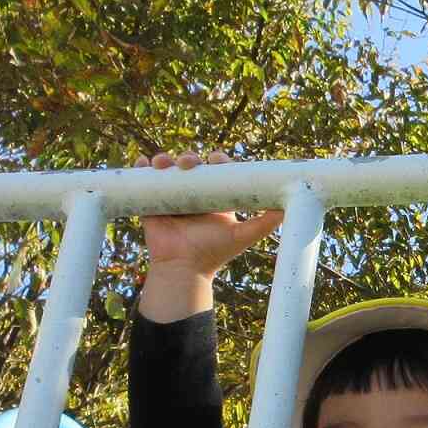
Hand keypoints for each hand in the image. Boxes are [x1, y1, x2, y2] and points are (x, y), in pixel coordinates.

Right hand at [136, 151, 283, 320]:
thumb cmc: (213, 254)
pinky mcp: (152, 203)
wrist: (184, 270)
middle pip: (190, 165)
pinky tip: (141, 163)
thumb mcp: (242, 236)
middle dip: (188, 157)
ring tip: (163, 163)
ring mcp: (172, 197)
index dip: (217, 160)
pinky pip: (143, 181)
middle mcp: (193, 194)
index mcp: (214, 197)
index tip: (216, 159)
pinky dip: (140, 169)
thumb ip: (264, 223)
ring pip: (167, 169)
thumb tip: (286, 207)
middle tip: (188, 163)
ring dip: (164, 160)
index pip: (217, 170)